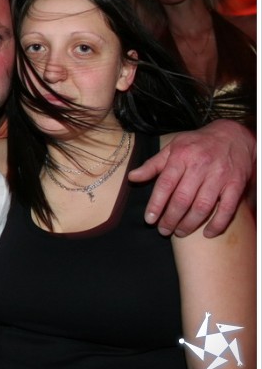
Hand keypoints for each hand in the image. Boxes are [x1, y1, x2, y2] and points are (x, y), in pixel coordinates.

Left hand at [128, 119, 254, 237]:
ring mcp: (220, 176)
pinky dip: (217, 224)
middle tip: (163, 231)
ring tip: (179, 233)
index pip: (165, 184)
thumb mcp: (173, 147)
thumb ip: (152, 164)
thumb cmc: (197, 143)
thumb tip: (132, 177)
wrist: (234, 135)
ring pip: (202, 206)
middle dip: (171, 219)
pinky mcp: (236, 184)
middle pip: (182, 199)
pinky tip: (207, 233)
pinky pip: (227, 208)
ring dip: (189, 224)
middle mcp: (201, 166)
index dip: (156, 204)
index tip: (149, 220)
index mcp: (182, 156)